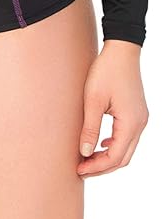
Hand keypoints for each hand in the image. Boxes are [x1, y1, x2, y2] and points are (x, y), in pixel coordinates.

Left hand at [77, 40, 148, 177]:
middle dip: (102, 166)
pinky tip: (100, 142)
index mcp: (131, 123)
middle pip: (122, 158)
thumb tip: (85, 153)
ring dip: (108, 156)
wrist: (122, 49)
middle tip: (82, 169)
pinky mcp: (136, 112)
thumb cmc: (106, 71)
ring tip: (87, 158)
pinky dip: (114, 144)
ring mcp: (140, 118)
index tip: (79, 169)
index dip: (96, 167)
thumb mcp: (93, 100)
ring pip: (126, 149)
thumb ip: (90, 128)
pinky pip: (127, 136)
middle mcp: (140, 124)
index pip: (115, 157)